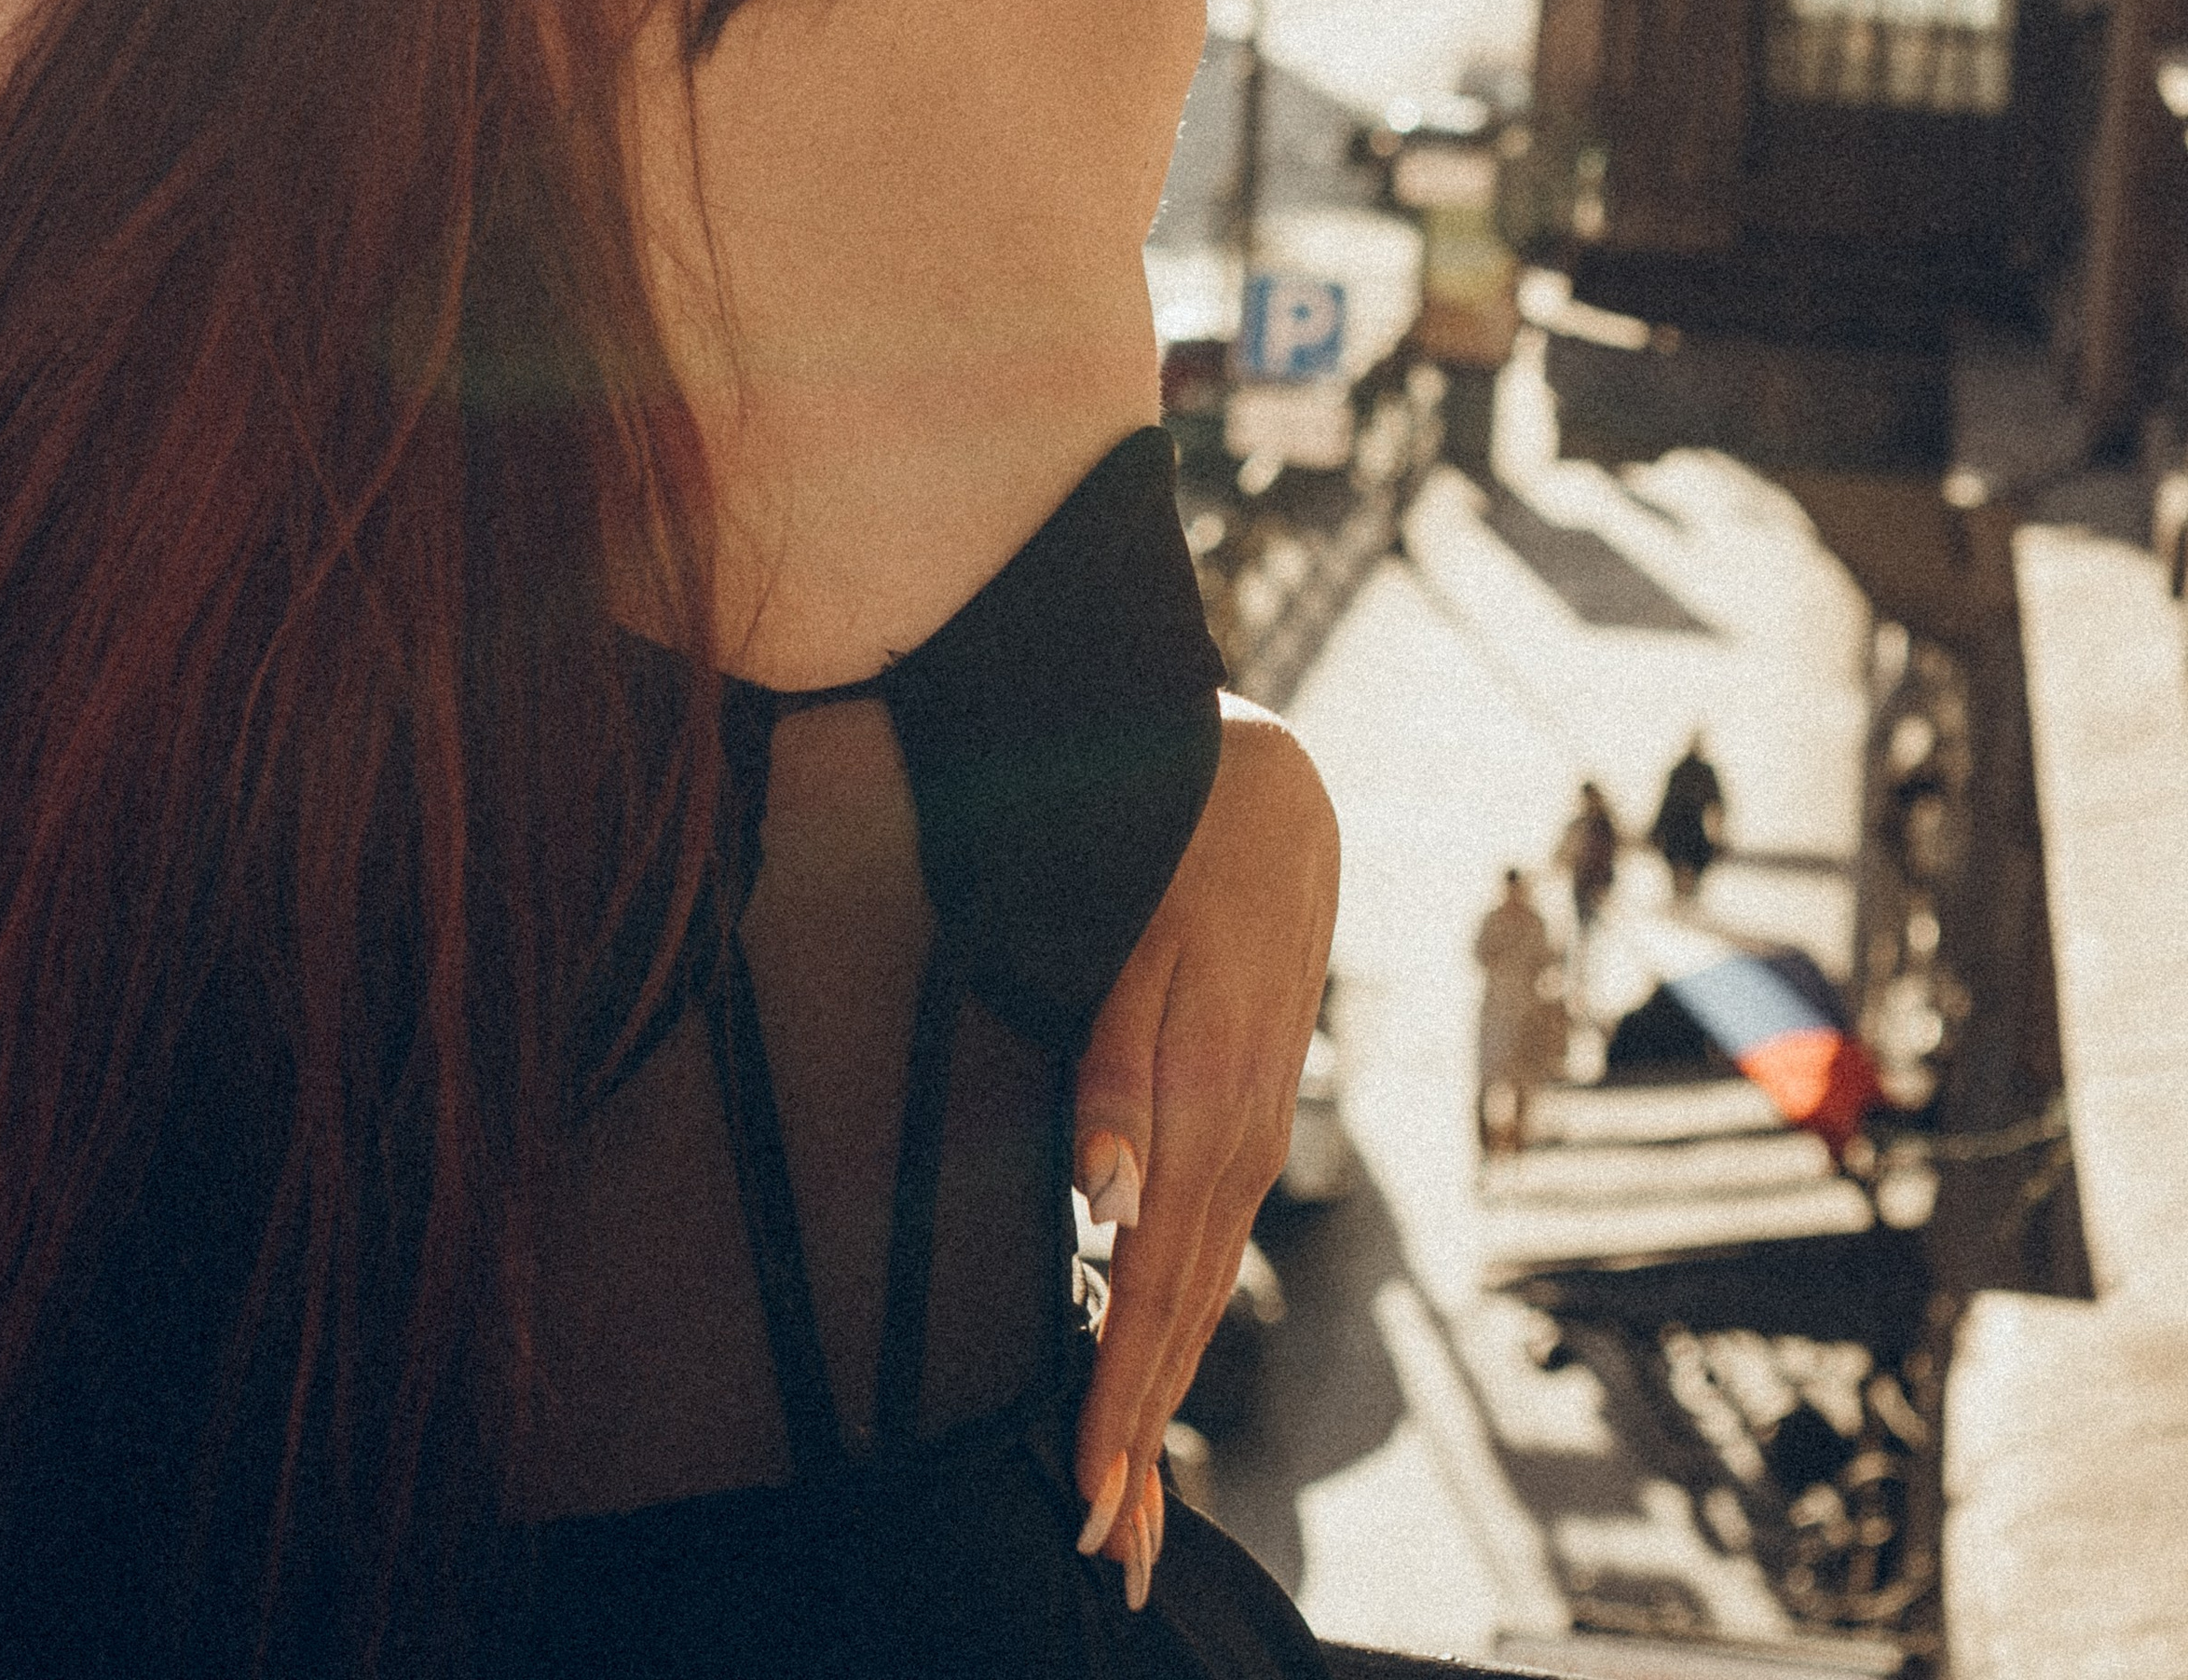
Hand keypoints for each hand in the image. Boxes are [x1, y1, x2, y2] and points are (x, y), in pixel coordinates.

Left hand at [1069, 698, 1338, 1595]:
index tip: (1086, 1504)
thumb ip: (1117, 1076)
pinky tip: (1161, 1358)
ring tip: (1133, 1503)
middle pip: (1182, 1322)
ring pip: (1202, 1293)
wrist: (1268, 793)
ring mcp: (1254, 1135)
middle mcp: (1239, 1148)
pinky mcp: (1250, 1115)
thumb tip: (1105, 1202)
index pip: (1150, 1297)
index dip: (1117, 1406)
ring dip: (1165, 1400)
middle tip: (1111, 1559)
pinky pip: (1213, 1246)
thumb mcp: (1136, 951)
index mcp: (1205, 1122)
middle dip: (1142, 1444)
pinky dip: (1182, 1324)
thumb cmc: (1173, 859)